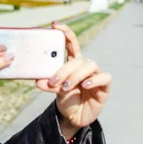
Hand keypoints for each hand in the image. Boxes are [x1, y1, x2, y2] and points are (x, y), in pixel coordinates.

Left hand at [35, 22, 111, 137]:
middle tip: (53, 82)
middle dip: (64, 69)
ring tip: (65, 88)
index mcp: (73, 63)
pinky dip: (94, 79)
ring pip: (90, 65)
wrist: (74, 118)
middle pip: (78, 58)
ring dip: (76, 75)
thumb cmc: (66, 100)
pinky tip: (85, 85)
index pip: (71, 43)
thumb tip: (38, 81)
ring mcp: (96, 76)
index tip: (54, 25)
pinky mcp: (104, 87)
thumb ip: (49, 84)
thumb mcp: (55, 90)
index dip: (65, 32)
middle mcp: (85, 67)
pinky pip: (104, 77)